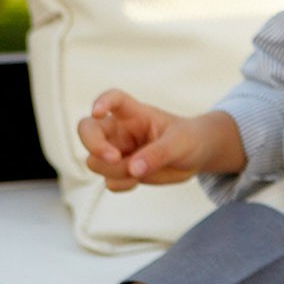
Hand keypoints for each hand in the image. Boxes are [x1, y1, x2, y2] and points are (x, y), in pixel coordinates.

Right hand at [76, 90, 224, 189]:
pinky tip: (138, 180)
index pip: (113, 98)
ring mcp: (117, 151)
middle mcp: (120, 130)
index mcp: (135, 113)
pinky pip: (108, 181)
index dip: (102, 102)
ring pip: (94, 161)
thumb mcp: (180, 143)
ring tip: (142, 171)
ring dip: (115, 171)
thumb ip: (158, 153)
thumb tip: (133, 169)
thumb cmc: (188, 139)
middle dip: (94, 145)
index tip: (97, 112)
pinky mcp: (120, 172)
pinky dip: (121, 184)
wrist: (196, 156)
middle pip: (87, 130)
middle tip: (115, 158)